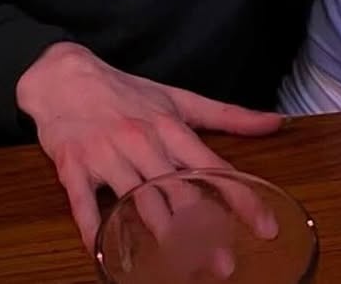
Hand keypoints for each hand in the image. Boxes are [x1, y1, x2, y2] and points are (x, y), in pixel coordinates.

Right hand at [15, 41, 283, 246]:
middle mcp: (142, 141)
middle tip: (226, 264)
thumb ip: (227, 115)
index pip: (212, 166)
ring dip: (161, 237)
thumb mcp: (178, 98)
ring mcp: (107, 155)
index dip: (241, 197)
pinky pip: (84, 205)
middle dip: (204, 229)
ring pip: (138, 202)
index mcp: (169, 126)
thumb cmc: (127, 91)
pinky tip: (105, 256)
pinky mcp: (74, 167)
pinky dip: (94, 231)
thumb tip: (275, 122)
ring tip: (183, 270)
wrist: (65, 76)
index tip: (266, 225)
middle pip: (178, 192)